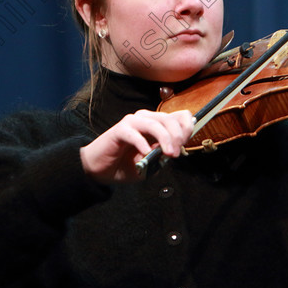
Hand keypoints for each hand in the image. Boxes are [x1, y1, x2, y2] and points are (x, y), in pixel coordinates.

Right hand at [79, 109, 195, 182]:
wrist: (100, 170)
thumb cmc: (125, 165)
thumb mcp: (151, 163)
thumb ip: (162, 155)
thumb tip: (175, 148)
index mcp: (156, 124)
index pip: (178, 116)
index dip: (186, 128)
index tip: (186, 143)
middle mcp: (146, 119)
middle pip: (169, 119)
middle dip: (177, 136)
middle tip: (176, 153)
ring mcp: (132, 123)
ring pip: (154, 124)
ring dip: (165, 139)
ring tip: (168, 154)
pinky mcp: (119, 130)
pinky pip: (134, 134)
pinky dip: (142, 143)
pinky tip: (146, 153)